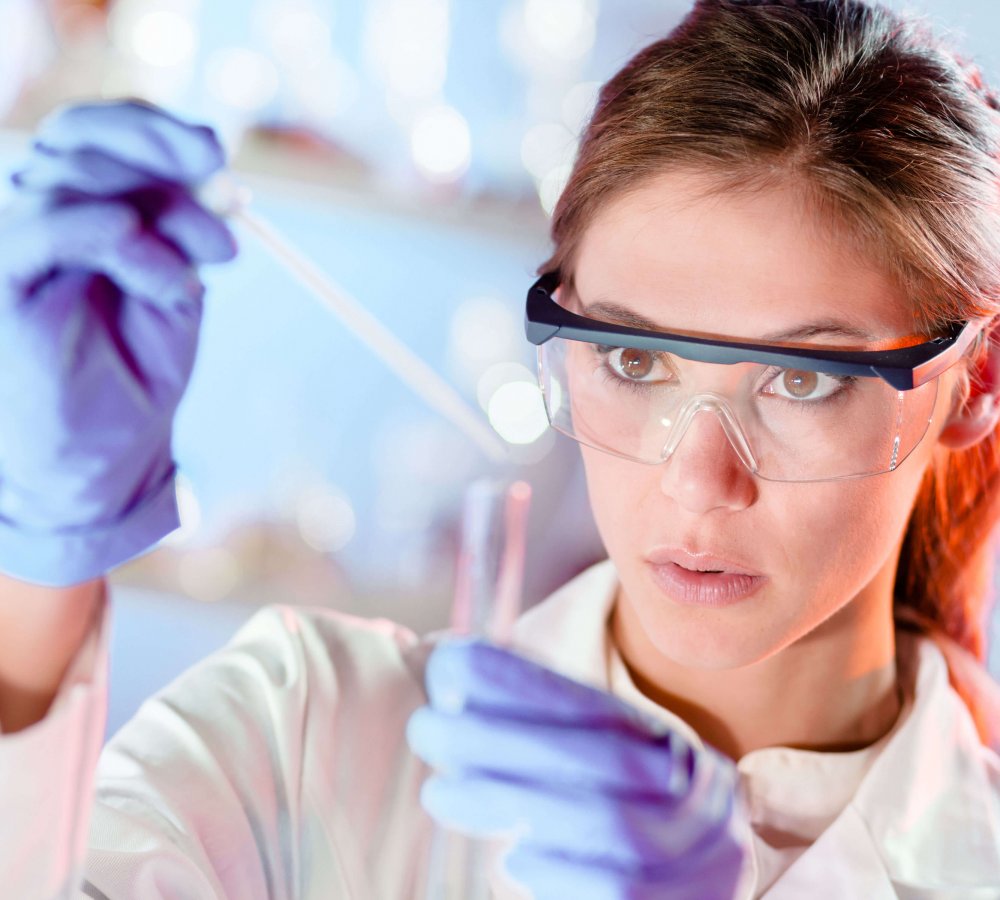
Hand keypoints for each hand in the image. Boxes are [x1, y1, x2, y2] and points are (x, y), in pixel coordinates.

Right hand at [0, 99, 236, 585]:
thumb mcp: (177, 291)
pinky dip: (109, 235)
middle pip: (83, 137)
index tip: (218, 152)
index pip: (105, 133)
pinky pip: (50, 232)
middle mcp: (43, 214)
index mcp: (84, 208)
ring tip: (204, 266)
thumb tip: (220, 184)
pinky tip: (152, 258)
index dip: (158, 129)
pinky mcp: (9, 281)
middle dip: (160, 146)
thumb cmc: (138, 372)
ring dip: (155, 208)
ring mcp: (22, 245)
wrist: (103, 451)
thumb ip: (187, 236)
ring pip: (71, 175)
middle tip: (220, 176)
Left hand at [407, 638, 749, 899]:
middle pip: (604, 755)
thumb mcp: (580, 778)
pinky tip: (512, 859)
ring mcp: (708, 851)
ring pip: (611, 819)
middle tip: (425, 728)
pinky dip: (560, 872)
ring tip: (444, 792)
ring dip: (517, 801)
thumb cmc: (610, 842)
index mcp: (668, 746)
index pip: (599, 702)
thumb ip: (534, 731)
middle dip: (505, 738)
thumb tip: (448, 662)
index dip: (528, 683)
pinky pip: (622, 886)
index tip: (453, 665)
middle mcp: (700, 789)